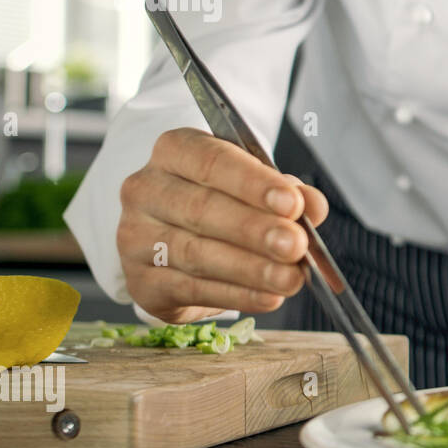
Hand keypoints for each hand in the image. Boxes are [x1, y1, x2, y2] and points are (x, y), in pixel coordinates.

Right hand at [117, 128, 328, 323]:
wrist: (174, 241)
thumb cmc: (223, 202)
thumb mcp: (258, 187)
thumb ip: (288, 193)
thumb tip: (312, 206)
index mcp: (175, 151)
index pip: (211, 160)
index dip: (252, 183)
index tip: (292, 204)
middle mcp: (146, 189)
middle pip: (202, 209)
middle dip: (255, 230)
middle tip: (296, 246)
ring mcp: (135, 237)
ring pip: (196, 253)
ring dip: (251, 269)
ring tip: (290, 278)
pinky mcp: (141, 282)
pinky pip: (192, 289)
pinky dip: (237, 295)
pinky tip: (268, 297)